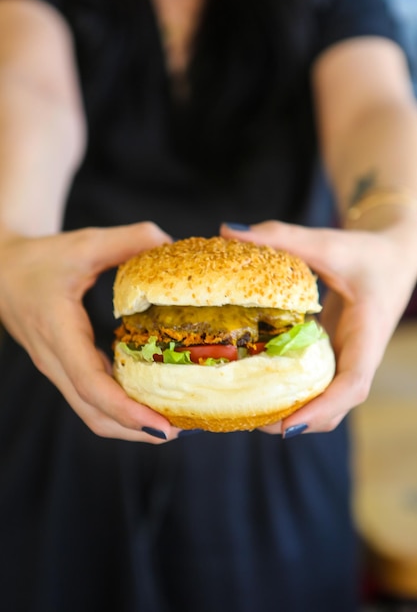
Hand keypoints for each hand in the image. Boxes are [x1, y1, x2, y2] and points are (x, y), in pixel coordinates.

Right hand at [0, 222, 180, 442]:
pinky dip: (120, 408)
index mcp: (58, 333)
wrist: (2, 271)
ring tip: (171, 422)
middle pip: (94, 414)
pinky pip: (92, 399)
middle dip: (136, 430)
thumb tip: (170, 243)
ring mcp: (59, 368)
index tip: (162, 425)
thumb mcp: (83, 244)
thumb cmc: (40, 259)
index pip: (91, 385)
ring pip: (92, 412)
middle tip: (181, 430)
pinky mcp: (65, 368)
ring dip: (129, 425)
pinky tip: (148, 400)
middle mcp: (56, 361)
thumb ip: (127, 240)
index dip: (127, 410)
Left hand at [221, 220, 416, 434]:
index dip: (321, 409)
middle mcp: (359, 356)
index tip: (287, 426)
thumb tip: (229, 230)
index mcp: (367, 334)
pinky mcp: (336, 355)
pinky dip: (292, 395)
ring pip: (326, 402)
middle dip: (299, 422)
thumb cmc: (366, 252)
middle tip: (252, 421)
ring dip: (293, 413)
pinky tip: (258, 387)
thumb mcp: (328, 241)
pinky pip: (317, 385)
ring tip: (248, 412)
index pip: (352, 384)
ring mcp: (348, 359)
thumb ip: (283, 236)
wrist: (393, 256)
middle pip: (335, 407)